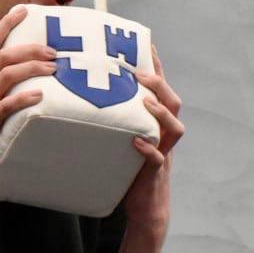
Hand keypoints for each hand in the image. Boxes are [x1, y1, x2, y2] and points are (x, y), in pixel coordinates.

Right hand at [0, 6, 55, 167]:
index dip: (7, 23)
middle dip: (31, 49)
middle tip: (52, 51)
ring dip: (33, 69)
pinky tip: (39, 96)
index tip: (23, 10)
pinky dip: (24, 98)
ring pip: (8, 75)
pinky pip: (7, 105)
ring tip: (52, 69)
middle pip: (5, 56)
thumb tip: (7, 83)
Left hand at [121, 44, 183, 231]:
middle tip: (140, 72)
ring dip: (160, 112)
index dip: (157, 67)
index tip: (146, 44)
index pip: (161, 89)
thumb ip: (111, 118)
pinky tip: (135, 142)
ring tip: (144, 101)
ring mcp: (163, 153)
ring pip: (175, 128)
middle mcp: (164, 135)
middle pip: (173, 102)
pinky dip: (148, 149)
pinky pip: (158, 159)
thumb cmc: (127, 169)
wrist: (143, 208)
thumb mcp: (120, 138)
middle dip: (160, 84)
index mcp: (156, 123)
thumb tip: (78, 95)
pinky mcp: (155, 173)